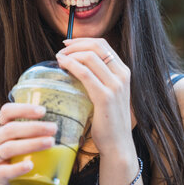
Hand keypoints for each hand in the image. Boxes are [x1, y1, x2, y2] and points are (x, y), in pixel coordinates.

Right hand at [0, 103, 56, 184]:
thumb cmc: (6, 155)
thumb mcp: (11, 140)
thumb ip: (28, 131)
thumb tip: (60, 124)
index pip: (7, 112)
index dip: (24, 109)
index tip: (43, 111)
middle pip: (11, 129)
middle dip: (34, 127)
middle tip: (54, 128)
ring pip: (10, 148)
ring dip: (32, 144)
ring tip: (50, 142)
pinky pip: (6, 170)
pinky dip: (19, 167)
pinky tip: (31, 165)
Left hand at [56, 38, 134, 156]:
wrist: (117, 143)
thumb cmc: (109, 121)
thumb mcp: (108, 95)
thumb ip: (99, 79)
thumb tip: (77, 67)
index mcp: (123, 72)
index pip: (104, 45)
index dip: (84, 41)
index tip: (68, 44)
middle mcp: (122, 76)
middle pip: (97, 47)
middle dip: (75, 45)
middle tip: (61, 51)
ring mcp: (116, 85)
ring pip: (90, 57)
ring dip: (71, 54)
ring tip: (59, 59)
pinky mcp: (106, 97)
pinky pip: (85, 73)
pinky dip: (71, 65)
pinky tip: (62, 66)